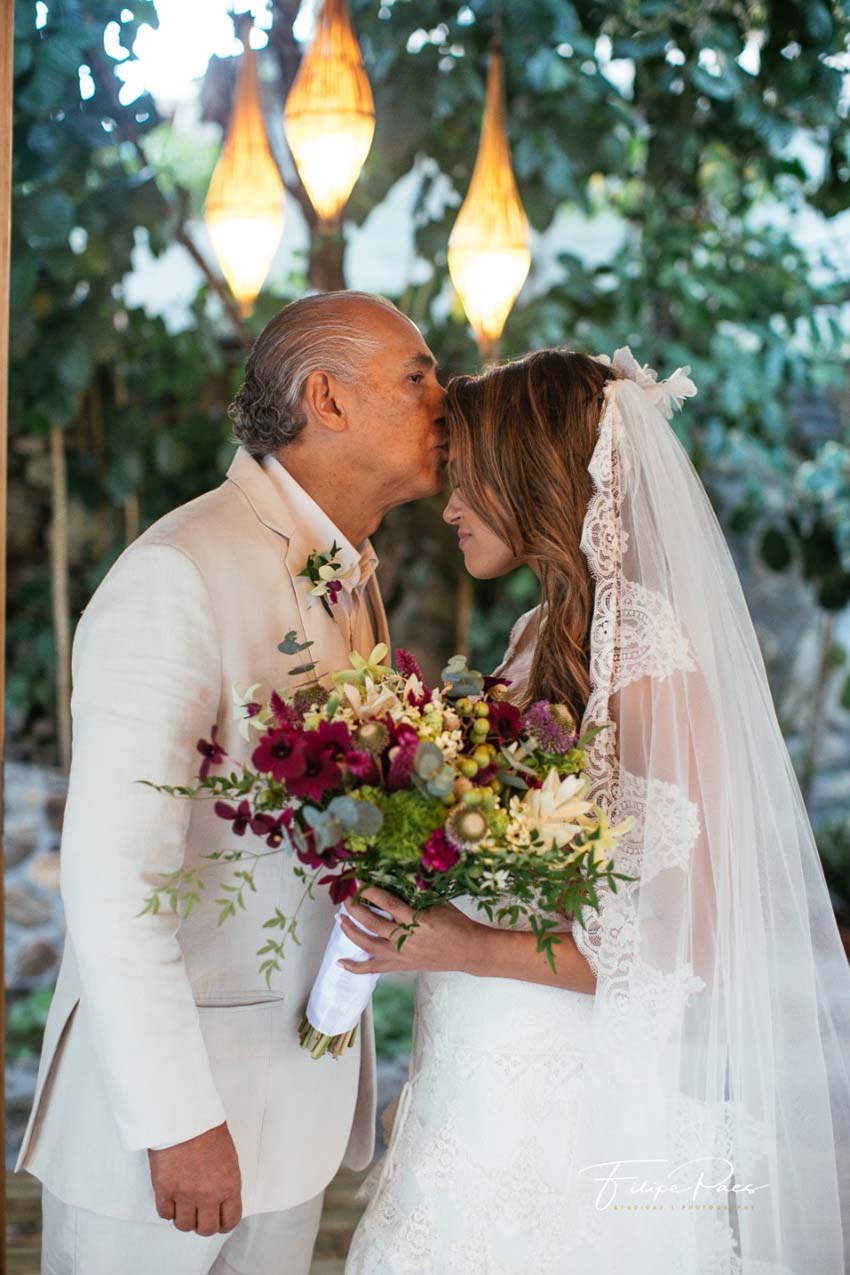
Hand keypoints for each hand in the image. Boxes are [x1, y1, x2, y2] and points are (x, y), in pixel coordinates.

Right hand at [148, 1121, 241, 1235]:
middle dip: (204, 1224)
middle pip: (206, 1229)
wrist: (183, 1115)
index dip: (224, 1223)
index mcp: (229, 1185)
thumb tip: (221, 1197)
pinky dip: (168, 1210)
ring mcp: (185, 1195)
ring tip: (184, 1205)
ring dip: (184, 1218)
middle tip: (200, 1215)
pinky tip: (171, 1199)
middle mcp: (208, 1195)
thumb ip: (225, 1180)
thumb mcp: (228, 1155)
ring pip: (184, 1225)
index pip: (230, 1220)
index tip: (219, 1221)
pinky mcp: (164, 1190)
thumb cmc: (207, 1128)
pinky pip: (165, 1214)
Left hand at [338, 885, 482, 974]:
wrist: (468, 951)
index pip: (388, 904)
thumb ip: (418, 893)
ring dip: (351, 932)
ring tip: (340, 920)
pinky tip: (341, 962)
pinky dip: (356, 967)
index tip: (359, 882)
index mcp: (417, 920)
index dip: (371, 892)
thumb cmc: (457, 924)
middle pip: (373, 924)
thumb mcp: (440, 903)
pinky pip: (374, 968)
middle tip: (346, 898)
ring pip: (369, 945)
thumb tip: (399, 877)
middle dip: (355, 910)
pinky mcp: (401, 966)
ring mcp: (402, 955)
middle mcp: (407, 939)